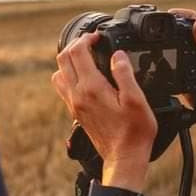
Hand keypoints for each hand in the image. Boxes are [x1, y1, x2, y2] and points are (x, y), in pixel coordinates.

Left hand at [52, 34, 156, 185]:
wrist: (124, 158)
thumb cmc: (134, 132)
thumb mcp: (136, 100)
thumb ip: (125, 74)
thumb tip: (117, 55)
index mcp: (92, 88)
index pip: (77, 51)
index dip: (87, 38)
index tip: (99, 37)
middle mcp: (77, 95)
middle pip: (63, 58)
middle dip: (76, 44)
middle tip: (92, 43)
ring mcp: (74, 104)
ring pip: (59, 73)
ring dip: (69, 60)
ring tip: (86, 57)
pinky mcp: (75, 112)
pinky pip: (63, 87)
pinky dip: (69, 75)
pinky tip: (85, 78)